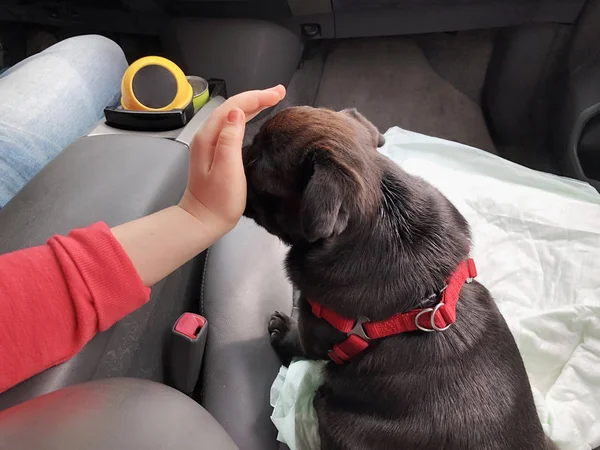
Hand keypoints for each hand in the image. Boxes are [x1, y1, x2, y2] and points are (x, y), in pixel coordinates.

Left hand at [179, 86, 285, 230]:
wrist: (202, 221)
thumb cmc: (218, 200)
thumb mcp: (226, 169)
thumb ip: (230, 138)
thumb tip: (237, 112)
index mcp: (209, 136)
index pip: (234, 106)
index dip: (257, 97)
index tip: (278, 94)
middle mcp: (207, 135)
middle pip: (233, 107)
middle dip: (257, 97)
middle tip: (279, 93)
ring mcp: (209, 143)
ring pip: (232, 115)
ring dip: (252, 105)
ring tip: (271, 99)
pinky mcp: (215, 152)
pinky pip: (232, 126)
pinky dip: (246, 117)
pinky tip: (254, 117)